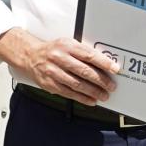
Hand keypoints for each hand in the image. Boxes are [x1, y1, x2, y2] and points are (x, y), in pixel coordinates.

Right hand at [1, 30, 120, 105]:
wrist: (30, 56)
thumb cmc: (54, 50)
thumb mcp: (68, 44)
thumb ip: (83, 52)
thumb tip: (104, 64)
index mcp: (67, 46)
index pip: (89, 55)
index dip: (104, 63)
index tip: (114, 69)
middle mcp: (59, 58)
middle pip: (84, 71)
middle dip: (100, 80)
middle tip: (111, 86)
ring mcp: (53, 72)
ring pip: (77, 84)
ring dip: (93, 92)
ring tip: (104, 95)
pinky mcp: (49, 84)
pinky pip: (68, 93)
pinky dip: (82, 98)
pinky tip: (91, 100)